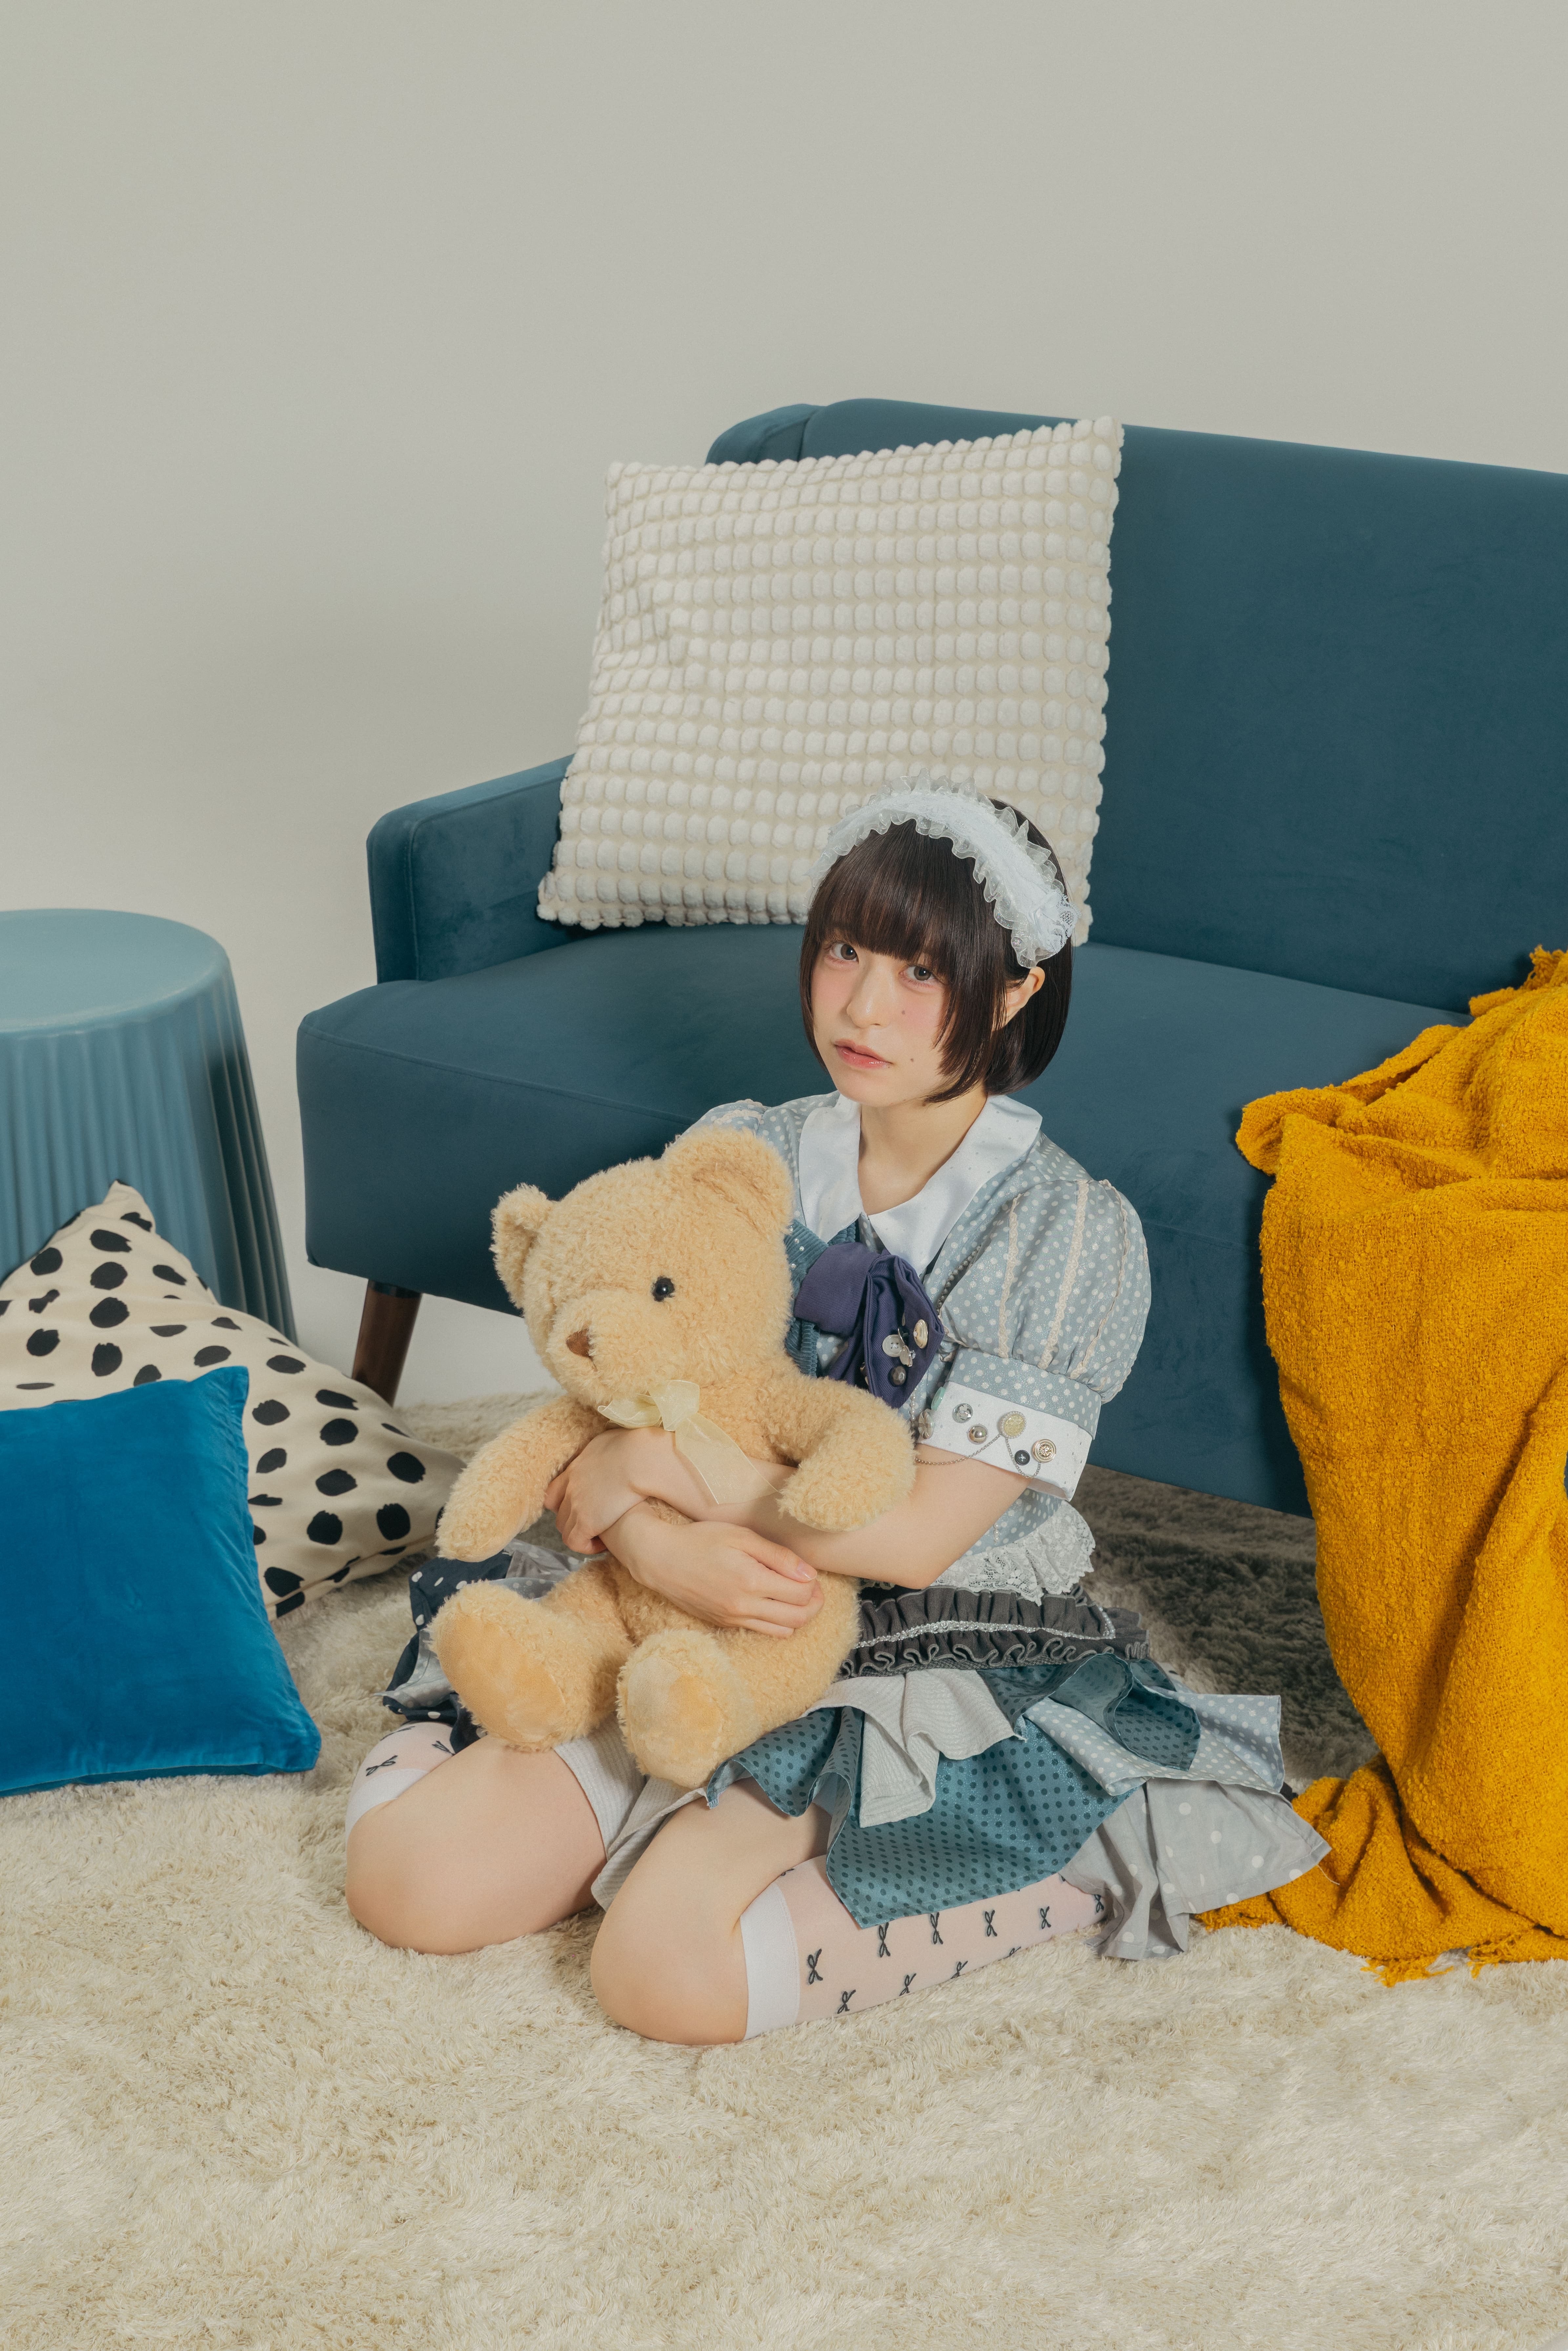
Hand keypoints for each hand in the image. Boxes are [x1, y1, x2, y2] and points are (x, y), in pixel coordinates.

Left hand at [545, 1428, 667, 1551]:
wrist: (642, 1459)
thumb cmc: (638, 1448)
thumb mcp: (614, 1441)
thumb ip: (607, 1449)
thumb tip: (616, 1449)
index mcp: (577, 1467)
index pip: (555, 1490)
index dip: (565, 1502)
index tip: (583, 1506)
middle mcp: (571, 1485)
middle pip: (558, 1510)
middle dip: (572, 1519)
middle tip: (594, 1523)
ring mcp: (576, 1504)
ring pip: (564, 1528)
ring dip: (579, 1533)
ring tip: (600, 1536)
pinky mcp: (585, 1521)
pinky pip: (575, 1542)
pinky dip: (586, 1545)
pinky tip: (604, 1544)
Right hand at [605, 1506, 824, 1637]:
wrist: (660, 1559)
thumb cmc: (700, 1540)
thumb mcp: (741, 1537)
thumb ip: (778, 1556)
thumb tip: (809, 1574)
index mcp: (751, 1581)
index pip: (802, 1594)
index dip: (814, 1583)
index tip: (810, 1572)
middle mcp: (744, 1607)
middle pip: (798, 1617)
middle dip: (813, 1604)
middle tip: (812, 1587)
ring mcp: (734, 1619)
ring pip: (784, 1630)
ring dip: (798, 1615)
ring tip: (794, 1595)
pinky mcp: (725, 1624)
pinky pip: (763, 1631)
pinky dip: (777, 1622)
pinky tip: (773, 1603)